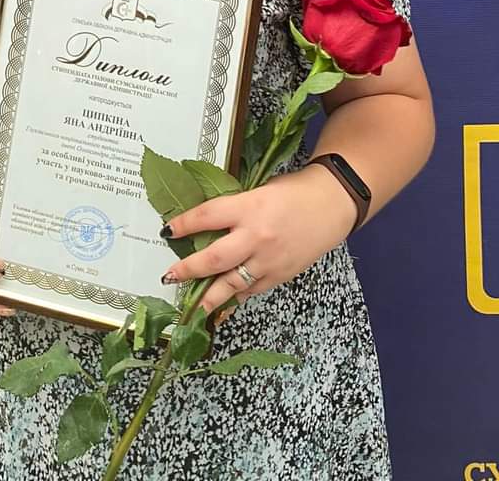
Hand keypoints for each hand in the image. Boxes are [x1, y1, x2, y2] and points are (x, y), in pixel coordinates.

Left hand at [160, 166, 357, 319]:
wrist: (332, 204)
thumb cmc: (293, 192)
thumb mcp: (259, 191)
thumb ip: (235, 209)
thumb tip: (207, 225)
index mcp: (249, 207)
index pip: (207, 217)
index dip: (184, 225)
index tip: (167, 231)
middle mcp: (256, 236)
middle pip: (214, 258)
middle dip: (188, 269)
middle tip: (169, 276)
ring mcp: (268, 260)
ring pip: (231, 284)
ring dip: (208, 297)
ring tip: (190, 308)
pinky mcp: (280, 276)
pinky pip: (251, 291)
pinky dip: (235, 298)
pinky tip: (222, 305)